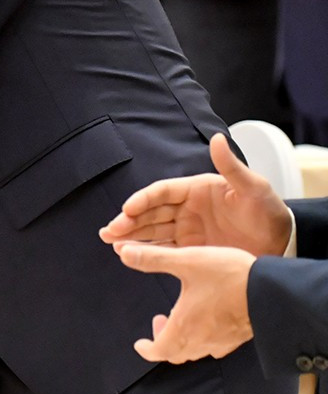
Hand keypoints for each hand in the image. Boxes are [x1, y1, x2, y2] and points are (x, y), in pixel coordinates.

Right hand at [100, 133, 292, 255]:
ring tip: (111, 241)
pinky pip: (164, 249)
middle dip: (129, 220)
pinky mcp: (191, 249)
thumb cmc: (269, 212)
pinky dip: (146, 251)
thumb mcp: (254, 188)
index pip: (163, 191)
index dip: (144, 199)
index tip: (128, 208)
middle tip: (110, 230)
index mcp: (197, 189)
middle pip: (151, 212)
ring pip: (152, 231)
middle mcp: (187, 208)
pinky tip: (128, 254)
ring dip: (131, 235)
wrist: (283, 243)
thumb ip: (232, 167)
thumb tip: (217, 139)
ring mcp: (187, 229)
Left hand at [113, 242, 254, 362]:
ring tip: (182, 316)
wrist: (273, 291)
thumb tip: (123, 252)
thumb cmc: (229, 277)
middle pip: (175, 353)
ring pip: (196, 351)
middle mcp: (202, 341)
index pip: (158, 351)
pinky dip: (204, 338)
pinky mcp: (239, 338)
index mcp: (184, 328)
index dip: (146, 348)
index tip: (140, 343)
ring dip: (183, 339)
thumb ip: (153, 258)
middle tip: (161, 321)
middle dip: (163, 341)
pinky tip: (208, 320)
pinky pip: (216, 346)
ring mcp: (223, 342)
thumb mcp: (187, 261)